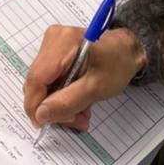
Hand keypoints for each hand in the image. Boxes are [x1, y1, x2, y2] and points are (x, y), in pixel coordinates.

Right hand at [23, 25, 146, 130]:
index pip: (36, 79)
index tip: (46, 124)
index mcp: (62, 43)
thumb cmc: (118, 63)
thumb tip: (40, 115)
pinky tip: (77, 101)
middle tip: (76, 120)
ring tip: (81, 113)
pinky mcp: (54, 52)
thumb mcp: (96, 88)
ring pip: (42, 84)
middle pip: (38, 83)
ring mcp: (52, 44)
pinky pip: (49, 79)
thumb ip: (67, 102)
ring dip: (59, 103)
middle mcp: (53, 39)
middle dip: (53, 107)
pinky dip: (61, 94)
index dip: (36, 106)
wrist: (127, 50)